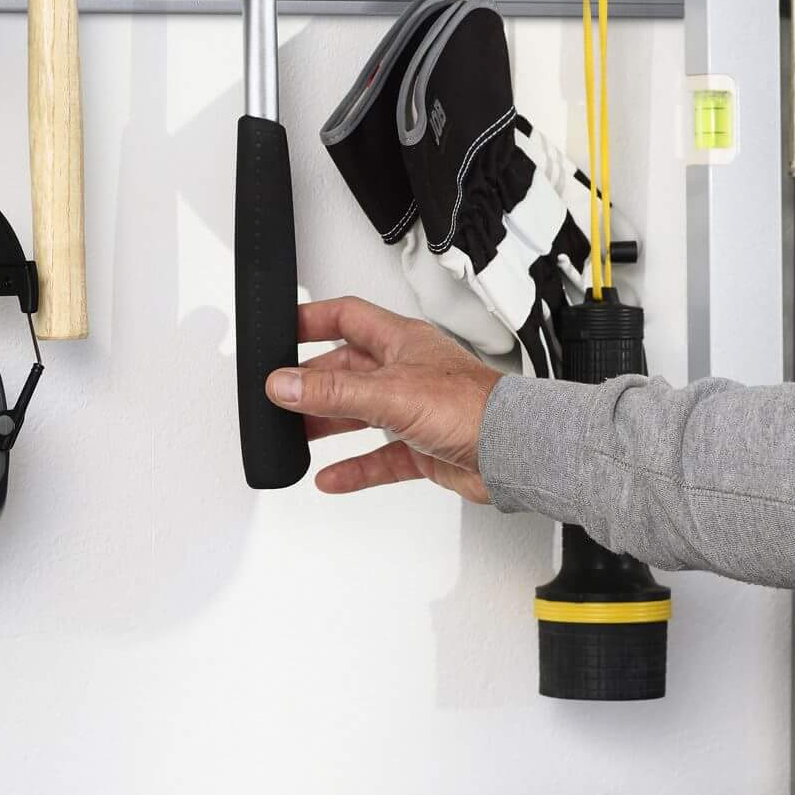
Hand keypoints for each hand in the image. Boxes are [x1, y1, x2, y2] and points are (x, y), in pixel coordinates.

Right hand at [266, 296, 498, 503]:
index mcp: (401, 341)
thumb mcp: (389, 393)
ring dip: (328, 423)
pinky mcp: (423, 446)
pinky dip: (355, 467)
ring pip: (360, 413)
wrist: (514, 452)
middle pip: (347, 368)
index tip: (279, 330)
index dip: (312, 320)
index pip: (346, 317)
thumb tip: (284, 383)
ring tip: (296, 433)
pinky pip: (379, 456)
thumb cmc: (473, 407)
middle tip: (281, 394)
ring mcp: (414, 409)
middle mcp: (406, 371)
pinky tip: (333, 476)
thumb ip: (333, 391)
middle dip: (313, 382)